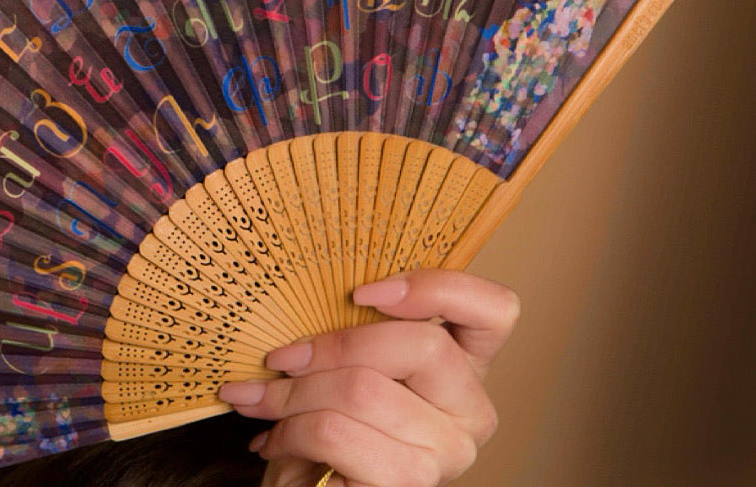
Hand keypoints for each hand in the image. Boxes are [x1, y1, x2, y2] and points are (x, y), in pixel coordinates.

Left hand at [217, 269, 518, 486]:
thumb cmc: (331, 428)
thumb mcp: (347, 366)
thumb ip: (354, 330)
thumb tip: (304, 300)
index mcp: (464, 368)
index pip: (495, 310)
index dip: (436, 288)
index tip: (361, 292)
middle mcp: (472, 413)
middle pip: (422, 345)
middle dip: (331, 347)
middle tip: (279, 358)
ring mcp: (447, 455)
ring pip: (364, 390)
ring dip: (292, 393)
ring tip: (260, 401)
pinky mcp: (407, 486)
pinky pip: (336, 434)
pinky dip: (289, 430)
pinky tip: (273, 438)